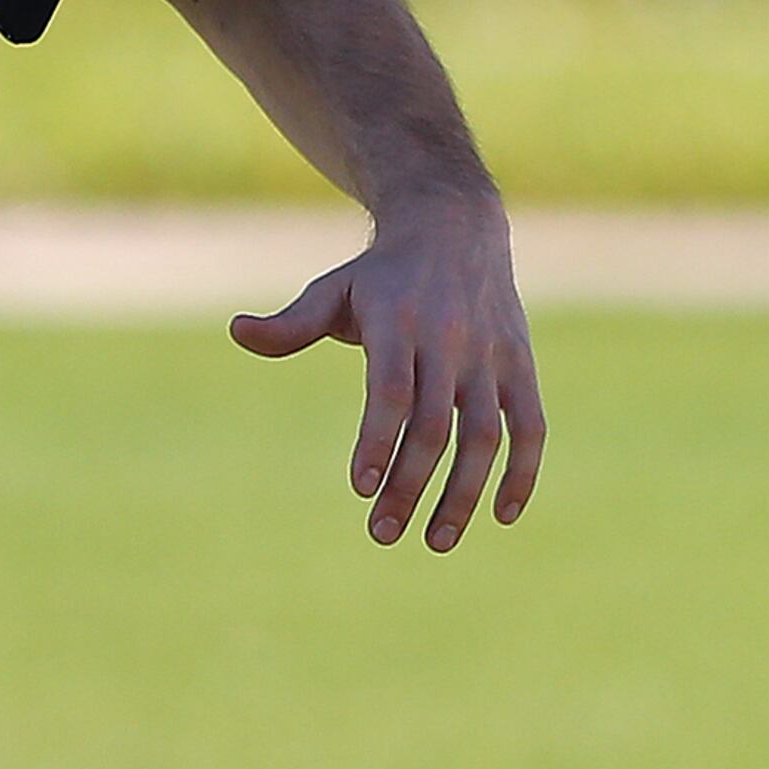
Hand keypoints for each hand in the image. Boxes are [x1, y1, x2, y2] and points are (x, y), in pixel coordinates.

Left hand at [231, 195, 546, 549]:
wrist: (454, 227)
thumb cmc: (380, 275)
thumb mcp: (333, 290)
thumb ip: (290, 324)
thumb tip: (237, 332)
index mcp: (398, 324)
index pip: (390, 391)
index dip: (378, 440)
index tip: (362, 488)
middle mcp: (448, 342)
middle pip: (434, 425)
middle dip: (410, 484)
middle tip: (382, 533)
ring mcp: (490, 356)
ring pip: (485, 436)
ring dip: (464, 493)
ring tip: (436, 541)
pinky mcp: (521, 366)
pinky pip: (530, 426)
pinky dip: (523, 472)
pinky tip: (501, 516)